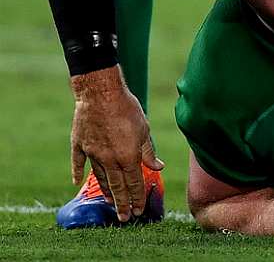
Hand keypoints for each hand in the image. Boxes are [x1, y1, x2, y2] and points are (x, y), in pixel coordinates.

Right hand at [70, 66, 163, 221]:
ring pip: (99, 178)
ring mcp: (92, 153)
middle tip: (124, 218)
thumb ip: (149, 151)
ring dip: (105, 192)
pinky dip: (77, 173)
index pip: (134, 183)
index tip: (138, 211)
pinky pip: (78, 162)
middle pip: (117, 186)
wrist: (100, 92)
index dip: (137, 198)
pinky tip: (76, 182)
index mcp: (128, 156)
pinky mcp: (79, 144)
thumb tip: (158, 166)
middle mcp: (109, 159)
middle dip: (122, 204)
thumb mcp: (144, 129)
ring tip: (110, 203)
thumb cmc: (126, 108)